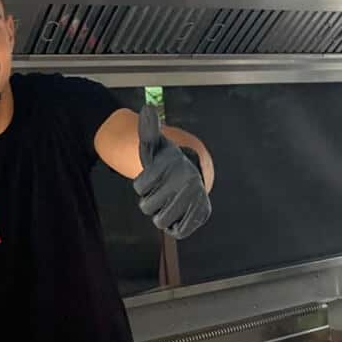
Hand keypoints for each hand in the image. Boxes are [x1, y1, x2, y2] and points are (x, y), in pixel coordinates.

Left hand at [133, 106, 211, 238]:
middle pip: (147, 207)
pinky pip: (178, 232)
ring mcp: (196, 199)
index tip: (151, 178)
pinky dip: (174, 226)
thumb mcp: (154, 146)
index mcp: (174, 165)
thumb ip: (148, 130)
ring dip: (160, 214)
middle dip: (150, 201)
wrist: (189, 175)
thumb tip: (147, 108)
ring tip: (168, 203)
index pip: (139, 186)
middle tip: (160, 192)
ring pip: (160, 221)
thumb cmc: (165, 162)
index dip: (141, 185)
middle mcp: (188, 181)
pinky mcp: (202, 215)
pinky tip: (176, 214)